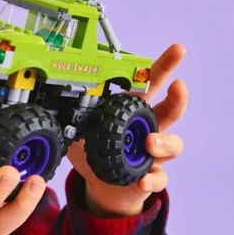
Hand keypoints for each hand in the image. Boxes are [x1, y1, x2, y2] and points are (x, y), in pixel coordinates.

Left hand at [66, 44, 187, 216]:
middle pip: (172, 109)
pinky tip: (142, 179)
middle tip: (178, 86)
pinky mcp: (152, 176)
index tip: (178, 49)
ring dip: (164, 142)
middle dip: (178, 96)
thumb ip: (75, 113)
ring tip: (149, 143)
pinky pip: (160, 178)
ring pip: (173, 144)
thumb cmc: (94, 149)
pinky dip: (153, 179)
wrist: (103, 184)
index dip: (165, 65)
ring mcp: (155, 153)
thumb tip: (55, 95)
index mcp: (133, 110)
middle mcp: (150, 128)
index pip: (152, 83)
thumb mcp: (81, 127)